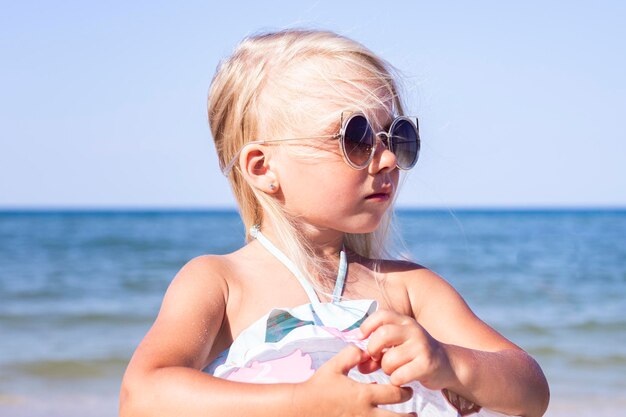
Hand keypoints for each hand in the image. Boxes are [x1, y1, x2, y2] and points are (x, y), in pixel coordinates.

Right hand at [295, 345, 415, 416]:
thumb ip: (352, 355)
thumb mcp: (335, 366)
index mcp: (364, 394)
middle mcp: (366, 413)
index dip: (404, 392)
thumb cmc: (318, 386)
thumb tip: (365, 350)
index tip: (406, 388)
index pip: (395, 395)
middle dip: (409, 416)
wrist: (301, 407)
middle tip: (414, 412)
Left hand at [359, 310, 454, 389]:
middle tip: (375, 357)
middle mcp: (413, 330)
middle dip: (373, 349)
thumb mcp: (396, 348)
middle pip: (383, 334)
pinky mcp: (426, 364)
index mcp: (404, 321)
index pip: (381, 315)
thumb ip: (376, 354)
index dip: (367, 326)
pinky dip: (396, 380)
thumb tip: (359, 365)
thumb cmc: (415, 355)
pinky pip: (399, 375)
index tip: (361, 338)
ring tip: (394, 370)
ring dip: (386, 369)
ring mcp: (421, 346)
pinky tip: (402, 379)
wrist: (447, 364)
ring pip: (389, 359)